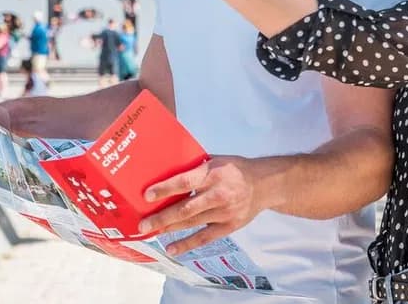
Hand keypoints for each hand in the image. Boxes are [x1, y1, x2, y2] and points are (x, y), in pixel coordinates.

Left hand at [138, 156, 265, 254]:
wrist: (264, 185)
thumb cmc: (234, 169)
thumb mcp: (215, 160)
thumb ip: (194, 167)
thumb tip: (165, 168)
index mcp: (212, 174)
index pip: (185, 182)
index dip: (165, 189)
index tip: (147, 196)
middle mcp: (217, 195)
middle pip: (185, 208)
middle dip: (162, 216)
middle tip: (143, 223)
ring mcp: (223, 213)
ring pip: (191, 223)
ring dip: (169, 228)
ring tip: (151, 232)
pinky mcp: (228, 226)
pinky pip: (204, 238)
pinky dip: (187, 244)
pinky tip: (172, 248)